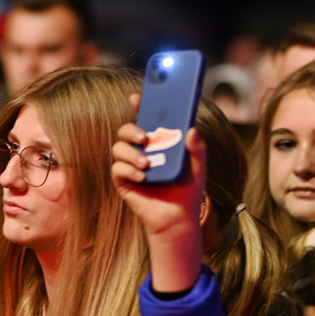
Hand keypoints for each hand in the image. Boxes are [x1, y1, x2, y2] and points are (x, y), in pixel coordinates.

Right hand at [111, 95, 206, 292]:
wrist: (179, 218)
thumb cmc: (188, 191)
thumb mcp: (198, 168)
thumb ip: (198, 149)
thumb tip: (193, 130)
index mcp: (157, 143)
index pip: (145, 119)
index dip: (139, 106)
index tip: (137, 97)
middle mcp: (141, 151)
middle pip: (126, 130)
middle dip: (131, 129)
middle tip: (145, 137)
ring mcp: (130, 166)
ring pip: (118, 148)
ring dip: (131, 153)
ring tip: (147, 164)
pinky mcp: (123, 182)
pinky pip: (117, 169)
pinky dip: (129, 170)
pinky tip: (144, 178)